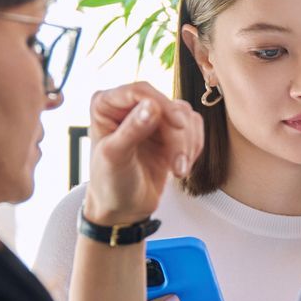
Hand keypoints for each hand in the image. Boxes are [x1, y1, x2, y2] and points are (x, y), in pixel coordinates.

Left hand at [84, 83, 203, 225]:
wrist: (123, 209)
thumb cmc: (109, 184)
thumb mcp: (115, 157)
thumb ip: (132, 130)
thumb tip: (151, 106)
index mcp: (106, 105)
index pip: (140, 91)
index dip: (161, 105)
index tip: (177, 126)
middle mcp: (129, 106)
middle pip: (168, 106)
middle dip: (178, 136)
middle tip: (178, 165)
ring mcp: (151, 118)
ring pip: (184, 116)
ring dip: (187, 145)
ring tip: (179, 170)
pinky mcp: (168, 131)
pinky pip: (193, 127)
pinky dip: (193, 147)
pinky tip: (181, 166)